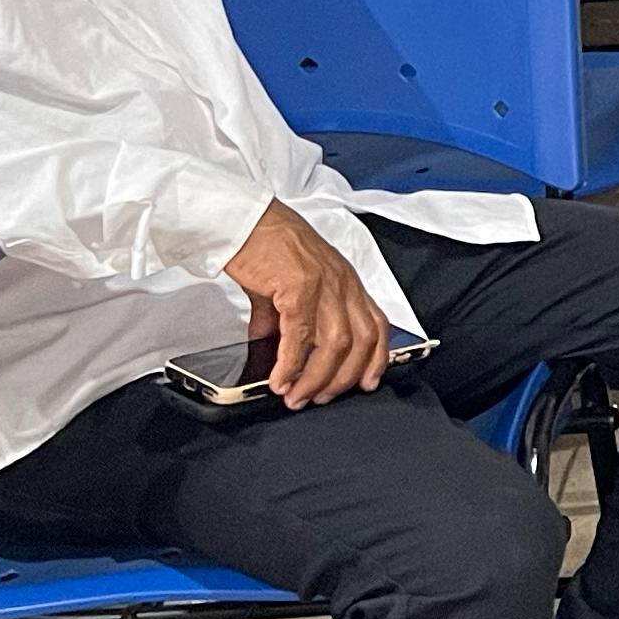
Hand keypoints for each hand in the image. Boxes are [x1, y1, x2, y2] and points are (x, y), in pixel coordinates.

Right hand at [221, 201, 391, 407]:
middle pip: (360, 342)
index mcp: (345, 281)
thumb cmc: (264, 244)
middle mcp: (342, 282)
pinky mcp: (297, 287)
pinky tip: (280, 379)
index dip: (377, 358)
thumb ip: (285, 318)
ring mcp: (323, 284)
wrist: (241, 219)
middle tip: (319, 398)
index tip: (367, 383)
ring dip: (316, 378)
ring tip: (296, 396)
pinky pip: (300, 336)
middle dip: (341, 378)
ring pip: (335, 344)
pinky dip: (291, 364)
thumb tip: (277, 350)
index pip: (377, 325)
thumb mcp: (286, 284)